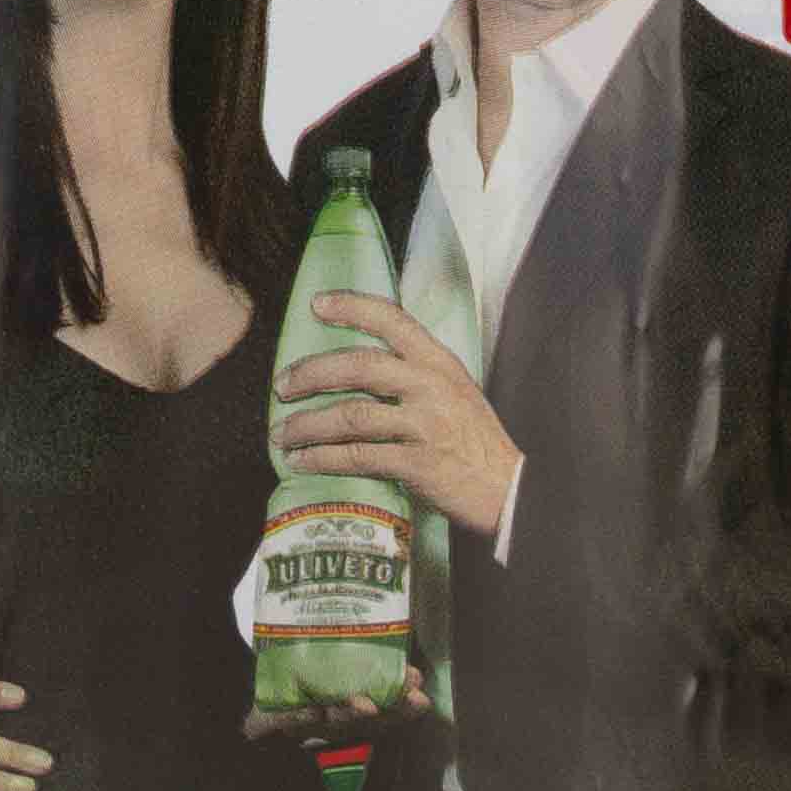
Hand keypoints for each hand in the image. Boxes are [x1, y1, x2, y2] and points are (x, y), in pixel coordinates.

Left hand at [283, 303, 520, 544]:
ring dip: (308, 424)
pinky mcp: (417, 464)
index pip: (393, 319)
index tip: (317, 304)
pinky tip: (303, 461)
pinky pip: (358, 457)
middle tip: (282, 385)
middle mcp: (430, 386)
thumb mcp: (455, 390)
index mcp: (439, 362)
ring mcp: (424, 425)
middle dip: (312, 373)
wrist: (507, 486)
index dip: (352, 307)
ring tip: (282, 432)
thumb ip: (416, 374)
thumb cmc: (476, 439)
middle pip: (360, 366)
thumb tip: (362, 369)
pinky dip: (323, 459)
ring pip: (351, 415)